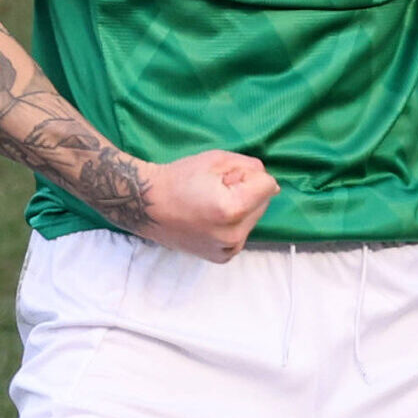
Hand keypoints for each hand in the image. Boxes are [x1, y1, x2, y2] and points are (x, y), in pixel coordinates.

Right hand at [143, 149, 278, 261]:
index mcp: (232, 209)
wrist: (147, 206)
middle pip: (263, 203)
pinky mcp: (222, 257)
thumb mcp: (216, 160)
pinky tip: (210, 219)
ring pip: (254, 218)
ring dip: (242, 208)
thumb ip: (249, 167)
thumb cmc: (178, 179)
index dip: (248, 175)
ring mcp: (228, 250)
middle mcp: (233, 235)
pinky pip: (242, 233)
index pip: (268, 185)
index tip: (224, 178)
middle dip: (247, 192)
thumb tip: (270, 184)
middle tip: (215, 190)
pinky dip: (233, 224)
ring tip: (210, 205)